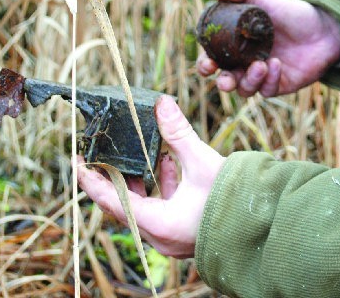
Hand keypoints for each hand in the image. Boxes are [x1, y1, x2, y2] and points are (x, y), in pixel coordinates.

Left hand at [76, 95, 224, 257]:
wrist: (262, 223)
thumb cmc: (232, 199)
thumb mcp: (202, 161)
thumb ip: (178, 132)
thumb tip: (162, 103)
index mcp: (157, 224)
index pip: (111, 201)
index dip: (91, 179)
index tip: (77, 161)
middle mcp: (160, 235)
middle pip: (125, 204)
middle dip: (115, 176)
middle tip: (104, 154)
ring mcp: (172, 235)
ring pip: (144, 206)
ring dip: (141, 180)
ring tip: (137, 154)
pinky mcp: (184, 231)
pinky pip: (162, 208)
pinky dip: (161, 186)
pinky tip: (168, 163)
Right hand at [197, 0, 339, 96]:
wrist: (323, 26)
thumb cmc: (290, 12)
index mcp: (237, 45)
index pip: (214, 58)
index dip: (205, 64)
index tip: (208, 63)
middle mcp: (246, 63)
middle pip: (225, 81)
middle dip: (222, 83)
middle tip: (225, 79)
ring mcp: (263, 75)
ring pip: (245, 89)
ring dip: (249, 80)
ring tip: (260, 64)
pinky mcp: (279, 85)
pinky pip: (267, 90)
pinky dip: (269, 79)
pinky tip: (277, 63)